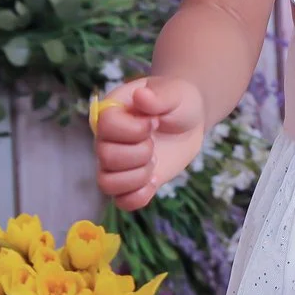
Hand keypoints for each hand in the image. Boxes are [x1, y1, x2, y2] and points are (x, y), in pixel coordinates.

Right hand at [91, 77, 206, 209]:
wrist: (189, 120)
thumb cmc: (178, 101)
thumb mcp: (175, 93)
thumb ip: (159, 95)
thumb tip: (141, 96)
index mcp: (111, 112)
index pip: (105, 126)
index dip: (133, 130)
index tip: (155, 122)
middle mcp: (107, 139)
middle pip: (105, 157)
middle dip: (139, 153)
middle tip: (155, 143)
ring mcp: (117, 163)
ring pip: (107, 184)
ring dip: (137, 177)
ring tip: (154, 163)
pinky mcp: (131, 182)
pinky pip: (121, 201)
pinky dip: (139, 197)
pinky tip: (155, 181)